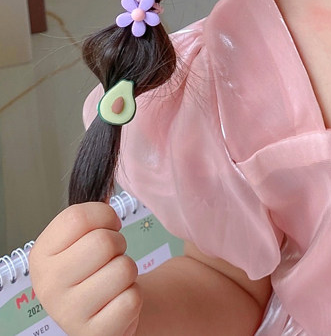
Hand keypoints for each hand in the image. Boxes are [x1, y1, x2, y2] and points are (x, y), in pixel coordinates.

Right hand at [29, 202, 140, 335]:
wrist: (105, 311)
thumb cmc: (96, 266)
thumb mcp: (83, 238)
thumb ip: (92, 212)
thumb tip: (106, 168)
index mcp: (41, 254)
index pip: (79, 217)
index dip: (105, 217)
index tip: (107, 227)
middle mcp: (47, 285)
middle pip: (103, 242)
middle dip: (118, 245)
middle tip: (110, 258)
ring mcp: (68, 313)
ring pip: (123, 269)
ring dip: (127, 271)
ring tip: (113, 281)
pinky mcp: (95, 333)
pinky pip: (131, 298)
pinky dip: (133, 296)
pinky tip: (117, 302)